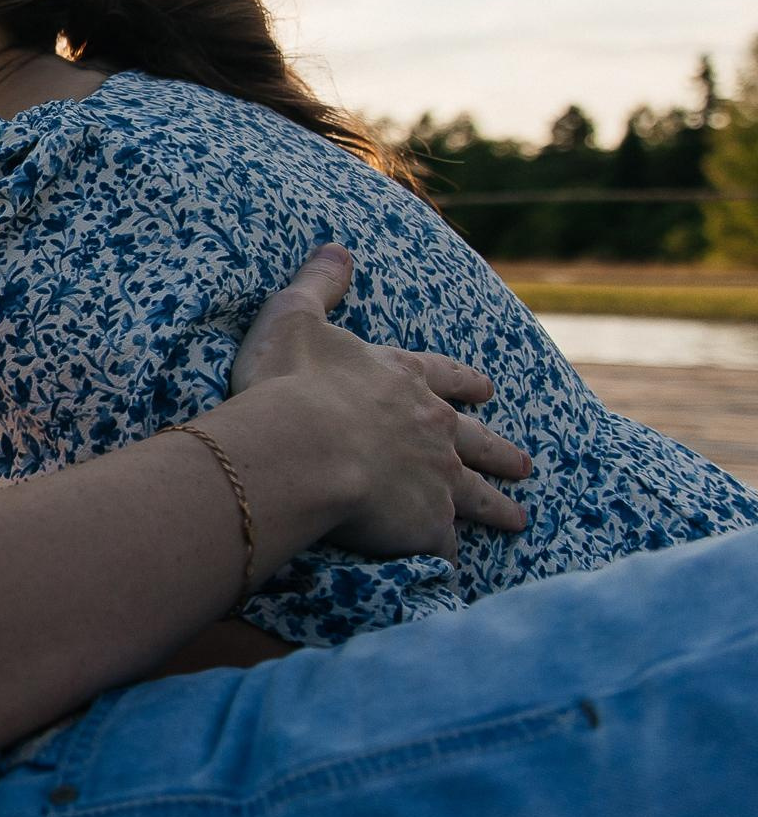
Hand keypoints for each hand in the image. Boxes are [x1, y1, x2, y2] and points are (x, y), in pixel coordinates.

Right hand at [232, 246, 531, 560]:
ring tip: (519, 519)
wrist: (305, 445)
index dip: (463, 382)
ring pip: (476, 495)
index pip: (444, 376)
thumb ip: (318, 284)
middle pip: (475, 441)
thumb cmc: (292, 381)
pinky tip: (453, 569)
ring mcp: (437, 478)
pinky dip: (446, 557)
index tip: (488, 390)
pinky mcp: (427, 525)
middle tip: (524, 464)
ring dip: (497, 506)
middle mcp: (432, 428)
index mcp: (404, 379)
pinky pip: (442, 547)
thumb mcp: (295, 317)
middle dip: (499, 452)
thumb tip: (336, 247)